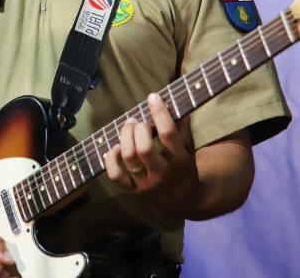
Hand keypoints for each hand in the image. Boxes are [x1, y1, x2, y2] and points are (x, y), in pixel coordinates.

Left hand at [103, 93, 200, 217]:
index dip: (159, 113)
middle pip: (144, 148)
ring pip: (129, 157)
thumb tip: (174, 100)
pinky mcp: (132, 190)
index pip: (168, 134)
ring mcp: (146, 183)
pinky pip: (115, 175)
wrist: (184, 201)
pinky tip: (114, 149)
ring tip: (128, 126)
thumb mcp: (189, 149)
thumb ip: (182, 126)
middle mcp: (162, 173)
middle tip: (138, 121)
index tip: (153, 97)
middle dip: (138, 128)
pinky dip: (110, 159)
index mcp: (180, 160)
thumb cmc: (184, 168)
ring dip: (124, 137)